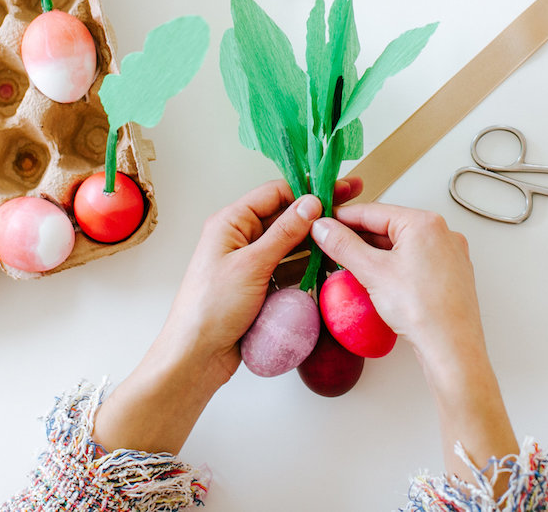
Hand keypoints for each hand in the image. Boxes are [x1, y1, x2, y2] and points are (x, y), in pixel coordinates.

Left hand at [92, 177, 360, 453]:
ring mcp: (249, 262)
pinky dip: (306, 265)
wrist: (196, 355)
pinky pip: (286, 267)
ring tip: (345, 238)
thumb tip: (311, 203)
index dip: (307, 191)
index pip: (274, 194)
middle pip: (283, 217)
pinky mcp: (258, 285)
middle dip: (315, 215)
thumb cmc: (213, 307)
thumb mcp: (252, 265)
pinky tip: (328, 265)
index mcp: (230, 222)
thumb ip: (284, 232)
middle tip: (350, 209)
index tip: (338, 192)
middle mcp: (239, 237)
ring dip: (313, 242)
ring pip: (288, 244)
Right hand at [311, 203, 485, 366]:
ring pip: (402, 244)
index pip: (373, 211)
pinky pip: (416, 260)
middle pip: (389, 226)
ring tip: (350, 264)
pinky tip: (378, 278)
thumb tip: (324, 228)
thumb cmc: (423, 310)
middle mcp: (442, 233)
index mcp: (425, 223)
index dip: (342, 217)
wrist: (452, 349)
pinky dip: (394, 264)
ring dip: (375, 252)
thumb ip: (343, 245)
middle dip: (358, 237)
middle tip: (331, 245)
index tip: (323, 223)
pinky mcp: (451, 274)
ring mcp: (450, 254)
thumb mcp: (372, 272)